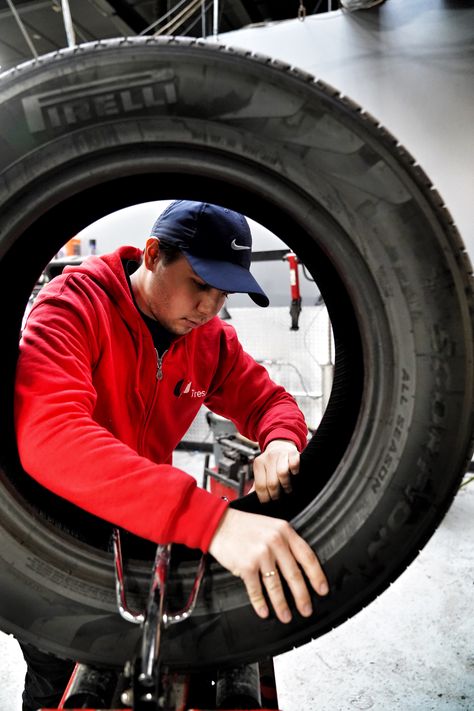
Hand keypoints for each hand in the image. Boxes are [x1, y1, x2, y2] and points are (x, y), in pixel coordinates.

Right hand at [208, 508, 328, 623]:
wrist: (219, 524)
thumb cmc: (246, 526)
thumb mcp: (271, 526)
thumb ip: (286, 542)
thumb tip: (301, 567)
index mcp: (285, 531)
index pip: (307, 556)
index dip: (316, 575)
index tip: (322, 590)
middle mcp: (275, 542)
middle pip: (294, 574)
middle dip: (302, 596)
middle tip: (307, 610)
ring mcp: (260, 554)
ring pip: (276, 585)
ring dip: (282, 605)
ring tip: (286, 616)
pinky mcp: (246, 565)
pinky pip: (256, 589)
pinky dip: (260, 603)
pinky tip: (264, 612)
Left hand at [251, 439, 299, 502]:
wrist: (280, 444)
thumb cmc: (270, 461)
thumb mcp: (261, 470)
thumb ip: (257, 484)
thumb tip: (249, 499)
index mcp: (258, 463)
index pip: (260, 485)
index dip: (264, 497)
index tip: (267, 502)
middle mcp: (268, 458)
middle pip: (271, 482)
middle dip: (275, 494)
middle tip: (277, 498)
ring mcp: (281, 455)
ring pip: (282, 473)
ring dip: (285, 485)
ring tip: (287, 489)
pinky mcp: (292, 453)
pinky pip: (294, 463)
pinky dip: (294, 470)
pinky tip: (294, 474)